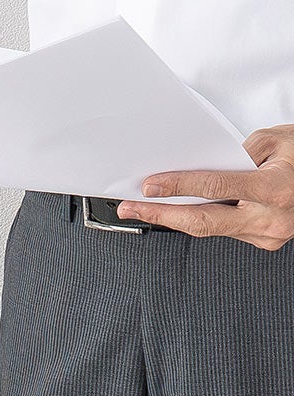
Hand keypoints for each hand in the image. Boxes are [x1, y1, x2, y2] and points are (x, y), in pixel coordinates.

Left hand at [118, 125, 293, 250]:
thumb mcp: (280, 140)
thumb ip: (241, 151)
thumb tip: (204, 165)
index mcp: (276, 189)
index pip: (216, 187)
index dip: (178, 187)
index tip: (149, 186)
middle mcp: (270, 218)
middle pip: (202, 220)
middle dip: (161, 215)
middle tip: (130, 208)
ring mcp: (267, 235)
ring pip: (211, 228)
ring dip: (176, 219)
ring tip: (147, 208)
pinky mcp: (264, 242)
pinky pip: (226, 230)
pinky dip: (203, 219)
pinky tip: (181, 213)